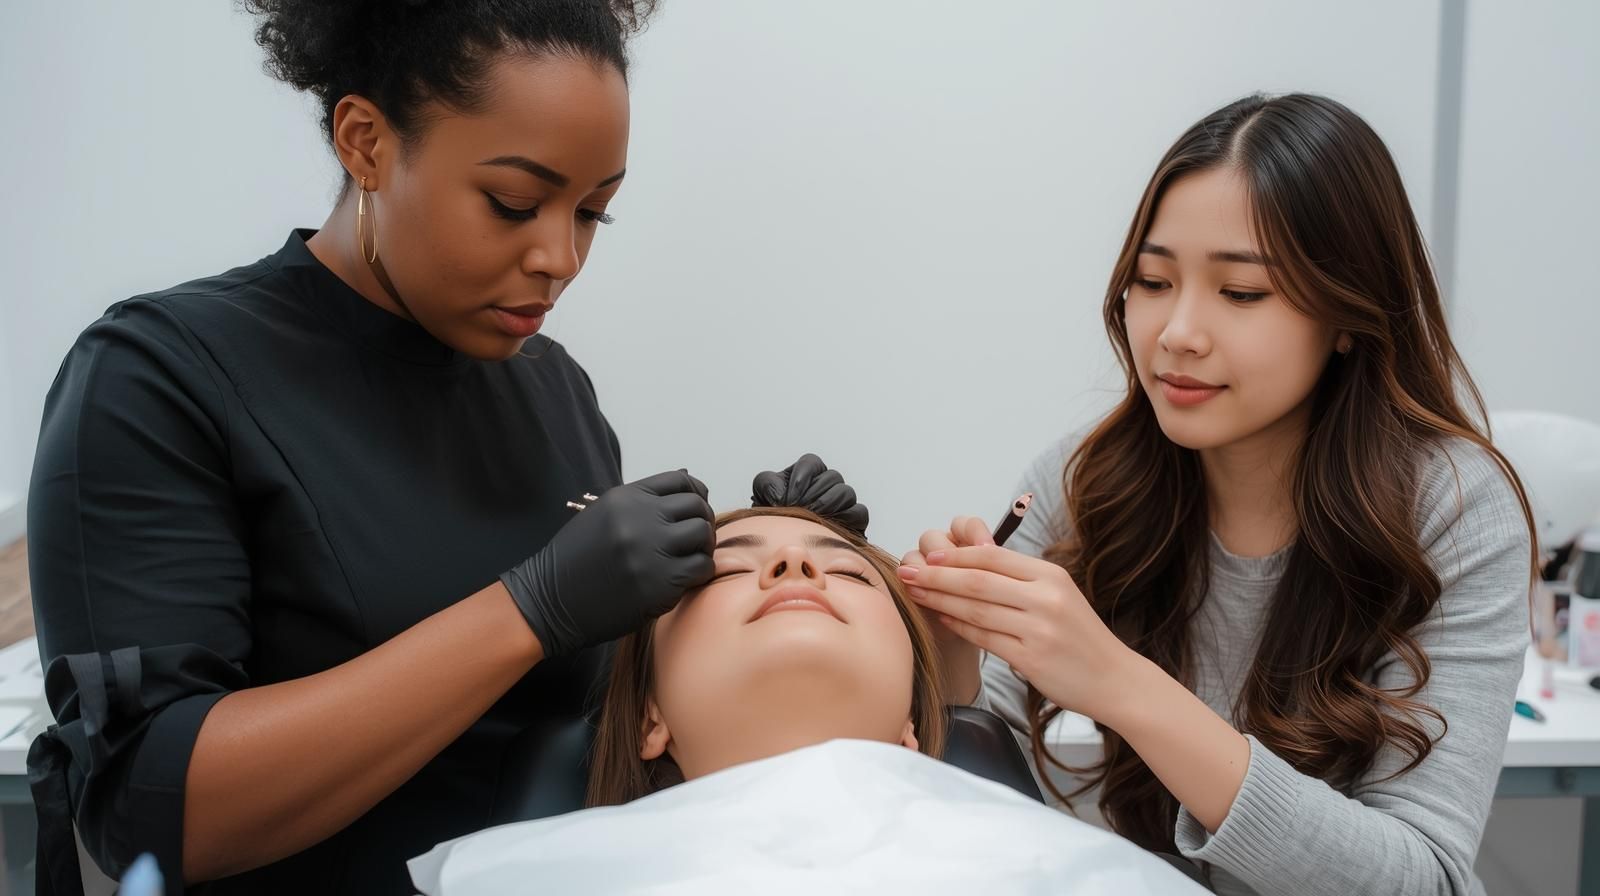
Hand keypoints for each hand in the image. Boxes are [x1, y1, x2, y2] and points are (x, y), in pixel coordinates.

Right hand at [500, 470, 714, 656]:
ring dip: (703, 547)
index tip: (693, 510)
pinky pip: (700, 568)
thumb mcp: (602, 515)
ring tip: (690, 559)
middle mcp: (640, 518)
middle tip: (695, 539)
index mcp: (626, 498)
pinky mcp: (659, 584)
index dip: (696, 493)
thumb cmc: (576, 560)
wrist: (549, 600)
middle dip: (702, 521)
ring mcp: (650, 551)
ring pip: (703, 535)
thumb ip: (642, 500)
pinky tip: (684, 579)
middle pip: (697, 507)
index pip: (681, 481)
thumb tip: (688, 481)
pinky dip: (699, 572)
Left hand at [751, 453, 867, 534]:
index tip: (790, 498)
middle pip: (832, 477)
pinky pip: (859, 512)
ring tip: (812, 520)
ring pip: (846, 492)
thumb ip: (766, 484)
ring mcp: (844, 501)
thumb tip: (780, 494)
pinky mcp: (855, 519)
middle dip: (813, 495)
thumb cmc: (777, 518)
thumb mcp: (763, 496)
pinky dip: (846, 518)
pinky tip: (828, 528)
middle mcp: (828, 484)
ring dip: (828, 506)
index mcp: (808, 473)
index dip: (802, 477)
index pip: (811, 462)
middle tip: (799, 511)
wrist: (787, 544)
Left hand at [898, 537, 1137, 719]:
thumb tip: (970, 564)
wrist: (1115, 678)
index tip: (929, 556)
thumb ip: (1021, 580)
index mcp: (1050, 576)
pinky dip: (958, 626)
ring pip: (976, 608)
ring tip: (916, 594)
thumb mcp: (1059, 595)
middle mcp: (1045, 598)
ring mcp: (1038, 628)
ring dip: (939, 600)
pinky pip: (984, 638)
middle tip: (907, 572)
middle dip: (936, 575)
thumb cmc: (1081, 638)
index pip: (992, 557)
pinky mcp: (1031, 658)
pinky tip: (940, 619)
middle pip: (977, 581)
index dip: (955, 555)